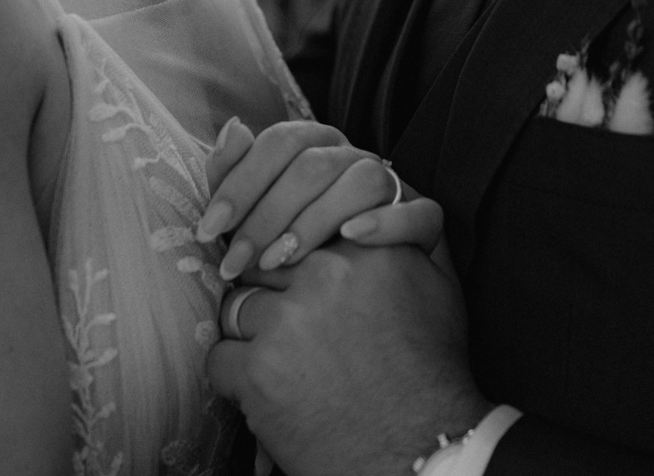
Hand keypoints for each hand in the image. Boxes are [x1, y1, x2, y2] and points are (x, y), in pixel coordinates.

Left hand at [199, 119, 443, 279]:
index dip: (241, 181)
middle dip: (266, 214)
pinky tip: (351, 239)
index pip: (280, 142)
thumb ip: (240, 180)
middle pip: (314, 165)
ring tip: (281, 263)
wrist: (369, 341)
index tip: (210, 229)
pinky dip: (385, 223)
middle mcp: (357, 162)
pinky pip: (421, 214)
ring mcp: (396, 192)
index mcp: (319, 150)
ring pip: (365, 180)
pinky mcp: (428, 228)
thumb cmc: (304, 270)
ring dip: (317, 219)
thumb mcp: (265, 225)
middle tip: (236, 266)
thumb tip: (232, 129)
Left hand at [208, 242, 492, 475]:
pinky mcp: (258, 371)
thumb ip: (401, 227)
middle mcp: (324, 274)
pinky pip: (218, 357)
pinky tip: (271, 392)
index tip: (283, 270)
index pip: (294, 223)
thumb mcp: (435, 280)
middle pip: (260, 262)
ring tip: (284, 363)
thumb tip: (357, 203)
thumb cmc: (431, 367)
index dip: (285, 251)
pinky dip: (237, 377)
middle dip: (265, 290)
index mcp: (363, 246)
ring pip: (236, 307)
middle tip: (288, 327)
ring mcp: (287, 322)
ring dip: (250, 333)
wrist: (423, 450)